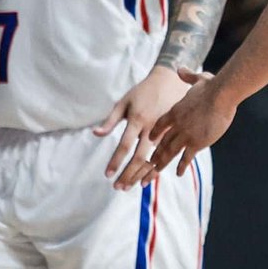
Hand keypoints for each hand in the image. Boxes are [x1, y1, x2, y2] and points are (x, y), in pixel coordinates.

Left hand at [94, 65, 191, 190]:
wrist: (170, 81)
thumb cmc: (143, 92)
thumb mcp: (124, 102)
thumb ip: (110, 120)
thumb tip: (96, 133)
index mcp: (138, 119)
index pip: (124, 145)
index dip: (116, 161)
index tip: (107, 174)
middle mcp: (152, 128)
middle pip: (139, 157)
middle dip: (128, 174)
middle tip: (117, 187)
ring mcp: (164, 132)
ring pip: (153, 159)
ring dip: (140, 175)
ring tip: (130, 187)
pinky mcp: (172, 134)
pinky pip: (164, 155)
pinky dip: (155, 170)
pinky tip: (147, 179)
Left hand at [146, 69, 235, 181]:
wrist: (221, 95)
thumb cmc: (212, 86)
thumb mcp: (198, 79)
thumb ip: (188, 76)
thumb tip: (181, 69)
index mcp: (176, 111)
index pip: (161, 125)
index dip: (155, 133)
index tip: (151, 140)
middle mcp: (177, 125)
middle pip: (162, 141)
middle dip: (154, 153)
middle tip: (148, 163)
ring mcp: (186, 135)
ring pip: (170, 152)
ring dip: (162, 163)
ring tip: (155, 172)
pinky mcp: (197, 143)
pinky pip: (186, 158)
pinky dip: (181, 166)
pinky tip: (178, 173)